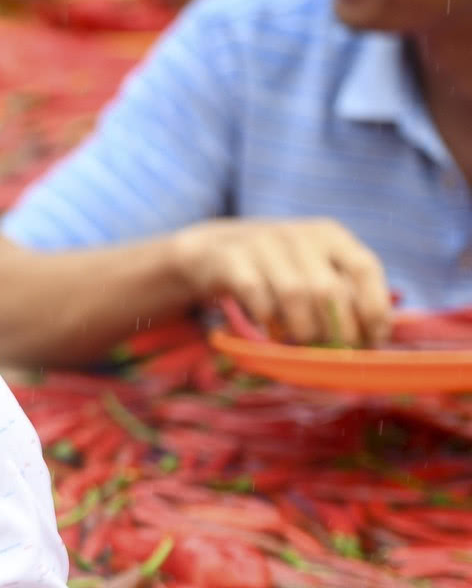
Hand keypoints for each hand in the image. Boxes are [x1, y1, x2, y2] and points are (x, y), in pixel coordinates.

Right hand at [172, 217, 392, 346]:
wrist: (210, 251)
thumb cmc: (274, 270)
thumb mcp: (312, 268)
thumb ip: (343, 293)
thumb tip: (376, 338)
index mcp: (330, 235)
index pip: (364, 269)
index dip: (374, 308)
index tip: (374, 340)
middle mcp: (301, 235)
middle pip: (329, 290)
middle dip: (338, 330)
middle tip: (337, 352)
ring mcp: (264, 244)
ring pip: (295, 295)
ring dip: (303, 329)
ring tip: (303, 342)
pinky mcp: (232, 259)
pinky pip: (257, 296)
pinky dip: (268, 320)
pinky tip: (271, 330)